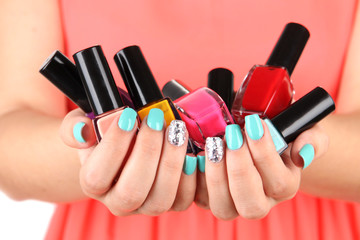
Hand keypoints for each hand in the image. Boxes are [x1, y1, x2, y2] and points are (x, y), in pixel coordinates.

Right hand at [60, 107, 195, 215]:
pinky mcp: (170, 202)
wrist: (124, 146)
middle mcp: (118, 201)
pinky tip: (190, 149)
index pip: (97, 176)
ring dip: (171, 163)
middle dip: (147, 152)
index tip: (129, 115)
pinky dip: (191, 175)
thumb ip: (75, 127)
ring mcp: (145, 206)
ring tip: (176, 130)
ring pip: (160, 199)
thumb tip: (83, 131)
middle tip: (156, 119)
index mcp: (93, 183)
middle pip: (132, 192)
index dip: (114, 146)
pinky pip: (183, 200)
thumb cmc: (105, 134)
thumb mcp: (84, 123)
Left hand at [202, 114, 327, 219]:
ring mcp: (233, 201)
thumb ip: (312, 140)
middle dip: (240, 169)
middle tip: (232, 135)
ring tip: (213, 142)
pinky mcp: (209, 196)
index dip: (264, 154)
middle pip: (251, 205)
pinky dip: (195, 177)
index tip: (254, 123)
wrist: (258, 134)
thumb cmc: (280, 132)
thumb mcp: (304, 129)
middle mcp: (260, 200)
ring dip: (216, 175)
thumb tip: (302, 154)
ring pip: (223, 206)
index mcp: (284, 186)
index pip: (278, 183)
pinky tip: (196, 152)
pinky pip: (199, 197)